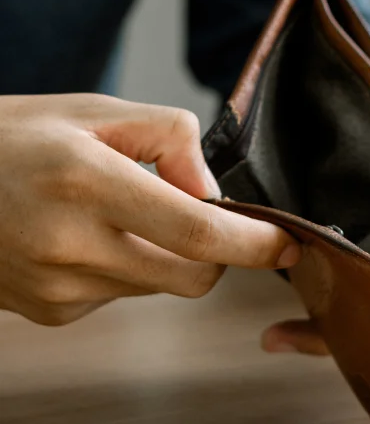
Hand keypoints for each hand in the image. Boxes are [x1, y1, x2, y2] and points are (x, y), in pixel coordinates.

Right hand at [0, 94, 300, 324]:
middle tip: (192, 210)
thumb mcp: (97, 112)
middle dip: (217, 251)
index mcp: (87, 181)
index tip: (288, 243)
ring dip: (167, 254)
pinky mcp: (52, 311)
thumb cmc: (18, 136)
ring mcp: (58, 289)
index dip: (255, 242)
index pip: (197, 230)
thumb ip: (170, 137)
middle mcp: (71, 244)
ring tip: (120, 213)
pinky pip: (124, 294)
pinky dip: (131, 267)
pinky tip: (90, 237)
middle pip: (194, 276)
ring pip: (161, 286)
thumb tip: (213, 189)